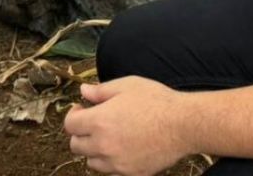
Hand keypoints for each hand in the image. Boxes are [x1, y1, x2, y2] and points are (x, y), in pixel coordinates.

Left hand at [63, 77, 192, 175]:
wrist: (183, 124)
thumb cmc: (156, 100)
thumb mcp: (126, 85)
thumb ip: (101, 90)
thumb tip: (84, 92)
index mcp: (99, 122)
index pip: (70, 125)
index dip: (74, 115)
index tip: (82, 108)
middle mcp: (103, 146)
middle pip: (76, 146)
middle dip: (81, 133)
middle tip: (94, 123)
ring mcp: (117, 163)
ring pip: (92, 162)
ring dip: (94, 150)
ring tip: (109, 137)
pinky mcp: (131, 173)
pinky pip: (111, 172)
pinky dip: (112, 163)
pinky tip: (124, 148)